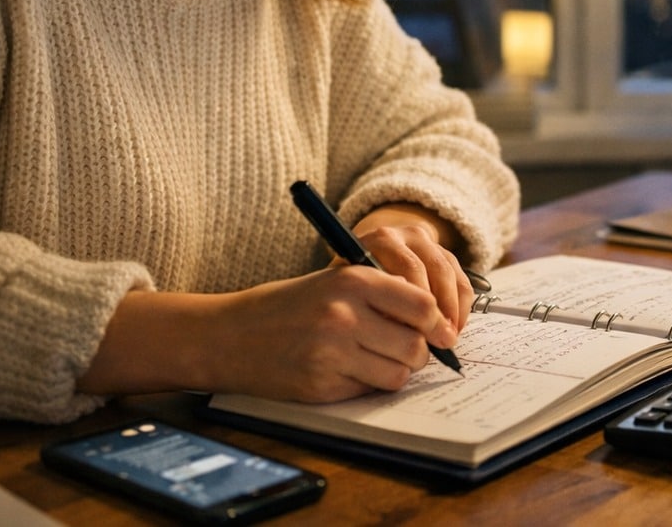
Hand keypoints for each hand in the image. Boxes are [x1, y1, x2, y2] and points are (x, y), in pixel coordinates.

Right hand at [80, 266, 458, 403]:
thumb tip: (436, 321)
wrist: (228, 336)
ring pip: (398, 372)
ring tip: (378, 360)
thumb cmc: (287, 305)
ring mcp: (331, 352)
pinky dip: (369, 385)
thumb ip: (381, 295)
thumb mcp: (332, 281)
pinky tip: (350, 371)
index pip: (421, 303)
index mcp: (352, 280)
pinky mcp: (321, 385)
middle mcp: (344, 314)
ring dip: (397, 371)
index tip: (443, 332)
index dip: (438, 322)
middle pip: (415, 344)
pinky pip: (369, 390)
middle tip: (411, 350)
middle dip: (420, 352)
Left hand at [350, 203, 474, 336]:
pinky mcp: (444, 254)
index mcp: (381, 241)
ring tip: (448, 337)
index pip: (409, 268)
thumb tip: (398, 329)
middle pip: (434, 269)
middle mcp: (407, 235)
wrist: (360, 262)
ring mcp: (428, 243)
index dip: (418, 302)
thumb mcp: (353, 292)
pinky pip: (461, 279)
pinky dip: (462, 306)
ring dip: (453, 310)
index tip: (418, 334)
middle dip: (439, 309)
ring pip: (450, 275)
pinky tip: (455, 326)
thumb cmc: (353, 287)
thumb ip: (372, 303)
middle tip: (440, 340)